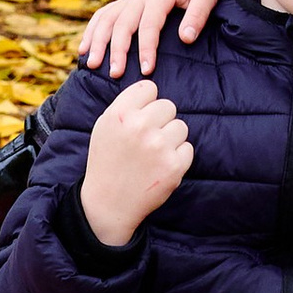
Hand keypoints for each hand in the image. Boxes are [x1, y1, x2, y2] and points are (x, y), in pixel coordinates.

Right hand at [79, 84, 193, 247]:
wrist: (108, 204)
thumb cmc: (107, 162)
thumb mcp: (105, 127)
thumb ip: (127, 105)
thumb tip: (153, 89)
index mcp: (120, 114)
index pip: (149, 88)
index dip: (147, 103)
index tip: (140, 118)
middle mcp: (140, 126)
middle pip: (168, 106)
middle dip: (160, 121)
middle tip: (146, 141)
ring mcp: (159, 146)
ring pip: (181, 126)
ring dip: (171, 139)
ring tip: (152, 155)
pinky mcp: (174, 165)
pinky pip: (187, 148)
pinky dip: (177, 157)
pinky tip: (160, 167)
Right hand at [82, 0, 232, 75]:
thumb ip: (198, 15)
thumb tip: (186, 39)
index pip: (149, 24)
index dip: (147, 48)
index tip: (147, 70)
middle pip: (123, 23)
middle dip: (117, 50)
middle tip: (115, 74)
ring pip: (107, 19)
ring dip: (97, 41)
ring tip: (92, 64)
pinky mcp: (128, 0)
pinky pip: (104, 14)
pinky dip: (92, 30)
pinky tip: (84, 49)